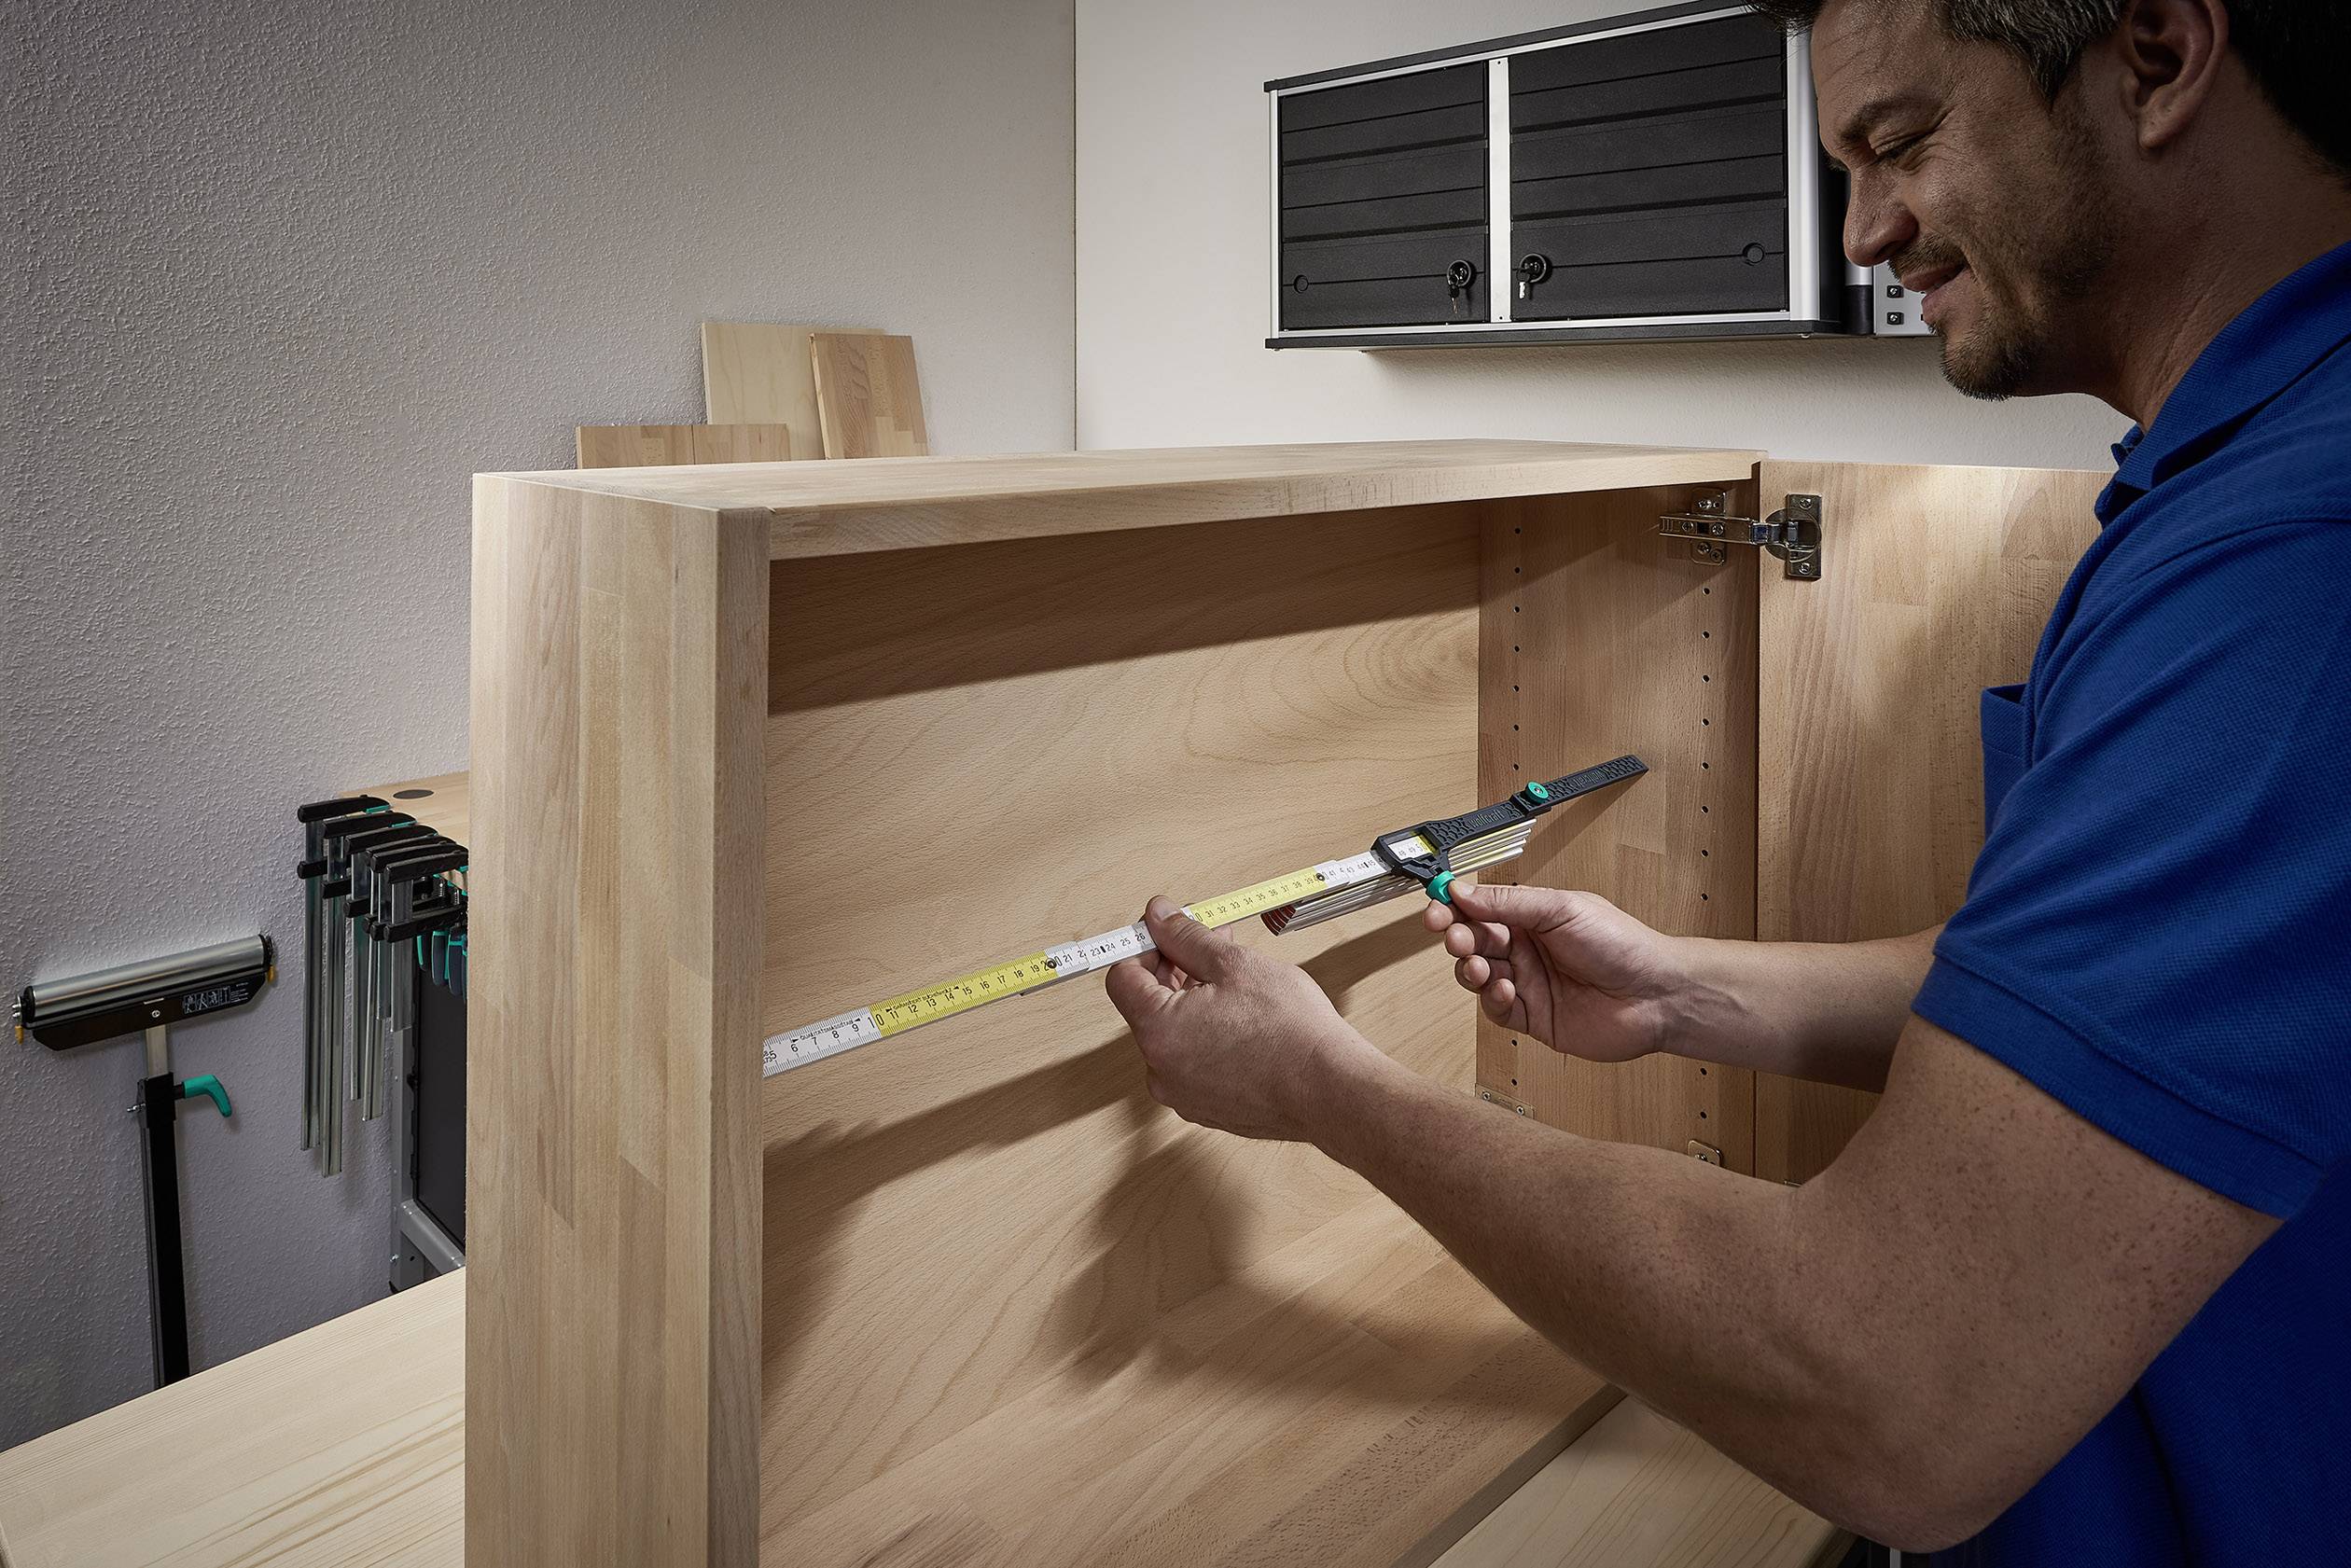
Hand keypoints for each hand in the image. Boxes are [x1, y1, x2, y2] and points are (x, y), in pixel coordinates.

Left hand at [1104, 896, 1380, 1140]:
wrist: (1331, 1090)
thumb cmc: (1290, 1031)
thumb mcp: (1234, 964)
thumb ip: (1186, 937)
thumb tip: (1157, 916)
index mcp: (1158, 1031)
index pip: (1122, 977)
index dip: (1145, 947)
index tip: (1171, 933)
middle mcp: (1161, 1070)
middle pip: (1147, 1005)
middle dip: (1175, 969)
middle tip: (1211, 946)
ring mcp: (1183, 1095)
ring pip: (1173, 1034)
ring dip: (1194, 1002)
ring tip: (1235, 982)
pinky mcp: (1207, 1108)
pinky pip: (1194, 1062)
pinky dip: (1208, 1037)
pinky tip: (1243, 1021)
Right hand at [1421, 884, 1686, 1062]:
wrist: (1656, 994)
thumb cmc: (1622, 945)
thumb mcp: (1560, 909)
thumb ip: (1508, 902)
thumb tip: (1462, 890)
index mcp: (1533, 917)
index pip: (1480, 909)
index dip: (1455, 909)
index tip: (1437, 909)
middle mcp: (1527, 949)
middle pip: (1474, 942)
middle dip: (1459, 938)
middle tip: (1455, 938)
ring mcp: (1528, 984)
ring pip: (1478, 976)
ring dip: (1471, 969)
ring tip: (1479, 966)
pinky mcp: (1533, 1018)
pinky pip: (1496, 1010)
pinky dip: (1491, 1000)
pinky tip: (1503, 990)